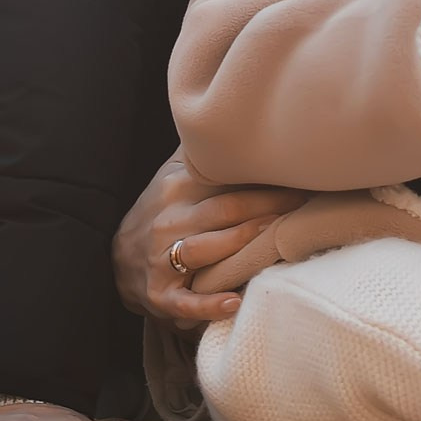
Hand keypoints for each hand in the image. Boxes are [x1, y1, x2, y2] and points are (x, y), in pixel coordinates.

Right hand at [112, 153, 306, 330]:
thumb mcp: (172, 177)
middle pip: (223, 211)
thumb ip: (200, 154)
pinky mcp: (160, 295)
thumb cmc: (159, 215)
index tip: (298, 178)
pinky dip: (208, 304)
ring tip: (274, 242)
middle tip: (303, 205)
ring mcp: (161, 260)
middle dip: (266, 208)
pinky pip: (185, 302)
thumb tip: (223, 116)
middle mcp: (168, 222)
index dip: (263, 180)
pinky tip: (234, 302)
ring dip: (240, 244)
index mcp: (176, 190)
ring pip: (203, 249)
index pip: (224, 181)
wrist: (117, 260)